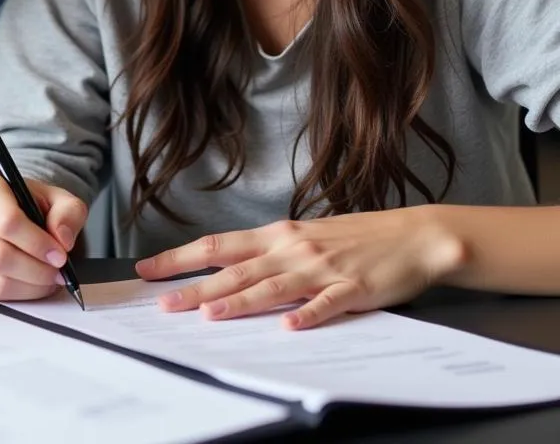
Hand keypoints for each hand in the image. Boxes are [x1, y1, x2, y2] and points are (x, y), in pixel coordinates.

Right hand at [0, 172, 86, 299]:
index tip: (60, 255)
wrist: (16, 214)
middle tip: (58, 271)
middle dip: (36, 270)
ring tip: (48, 276)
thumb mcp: (60, 199)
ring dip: (31, 286)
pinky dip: (18, 294)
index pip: (7, 221)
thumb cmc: (34, 205)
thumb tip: (62, 239)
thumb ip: (69, 213)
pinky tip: (31, 282)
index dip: (37, 243)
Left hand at [135, 207, 465, 329]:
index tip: (148, 270)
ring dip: (240, 301)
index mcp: (278, 235)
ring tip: (210, 313)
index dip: (181, 258)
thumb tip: (229, 267)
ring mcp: (321, 268)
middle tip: (164, 303)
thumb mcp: (305, 235)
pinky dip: (307, 315)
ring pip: (271, 286)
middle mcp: (292, 248)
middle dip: (196, 286)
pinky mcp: (352, 289)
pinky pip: (326, 304)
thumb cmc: (356, 237)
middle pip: (235, 269)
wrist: (412, 234)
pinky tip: (289, 326)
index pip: (218, 245)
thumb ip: (270, 252)